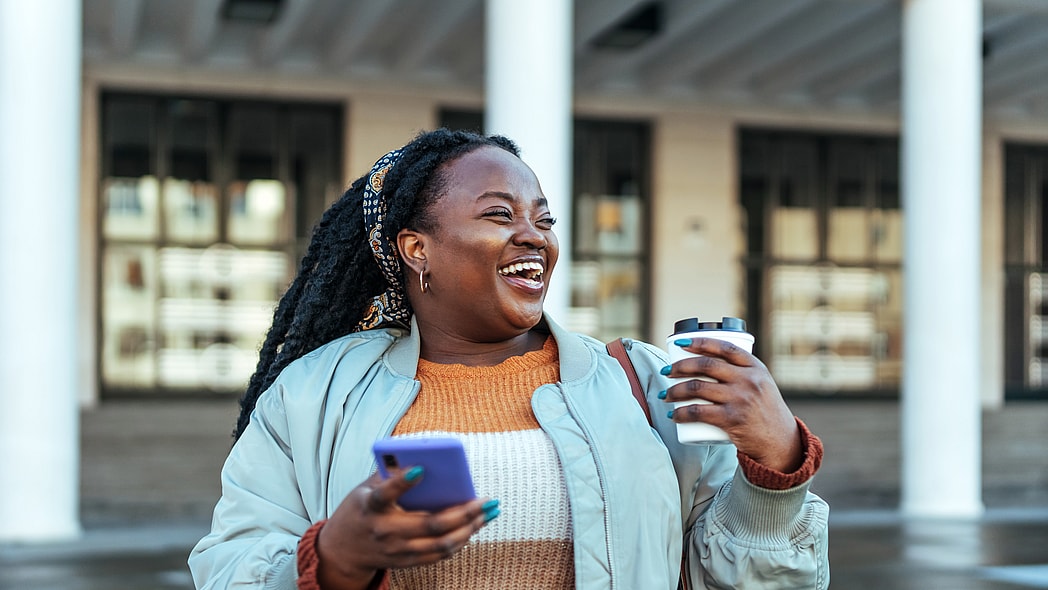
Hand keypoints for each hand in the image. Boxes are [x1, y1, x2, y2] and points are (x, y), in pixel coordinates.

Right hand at [316, 469, 498, 589]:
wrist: (342, 550)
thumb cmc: (360, 509)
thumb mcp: (366, 488)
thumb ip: (391, 475)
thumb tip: (423, 458)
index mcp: (371, 507)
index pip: (385, 494)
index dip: (402, 482)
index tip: (420, 468)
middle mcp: (385, 531)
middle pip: (430, 524)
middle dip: (463, 512)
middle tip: (486, 500)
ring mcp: (397, 550)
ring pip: (441, 544)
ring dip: (469, 529)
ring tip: (488, 513)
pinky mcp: (406, 562)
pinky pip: (439, 554)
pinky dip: (460, 541)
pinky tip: (473, 527)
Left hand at [663, 337, 802, 472]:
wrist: (780, 441)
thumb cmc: (765, 411)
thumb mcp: (761, 384)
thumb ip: (741, 372)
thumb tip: (707, 361)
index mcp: (755, 367)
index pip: (724, 348)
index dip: (700, 342)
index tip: (680, 343)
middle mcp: (748, 380)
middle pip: (706, 365)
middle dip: (680, 366)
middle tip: (667, 371)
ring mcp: (740, 399)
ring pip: (697, 387)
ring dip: (675, 390)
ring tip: (665, 395)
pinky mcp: (732, 419)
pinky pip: (698, 412)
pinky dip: (681, 413)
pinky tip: (673, 414)